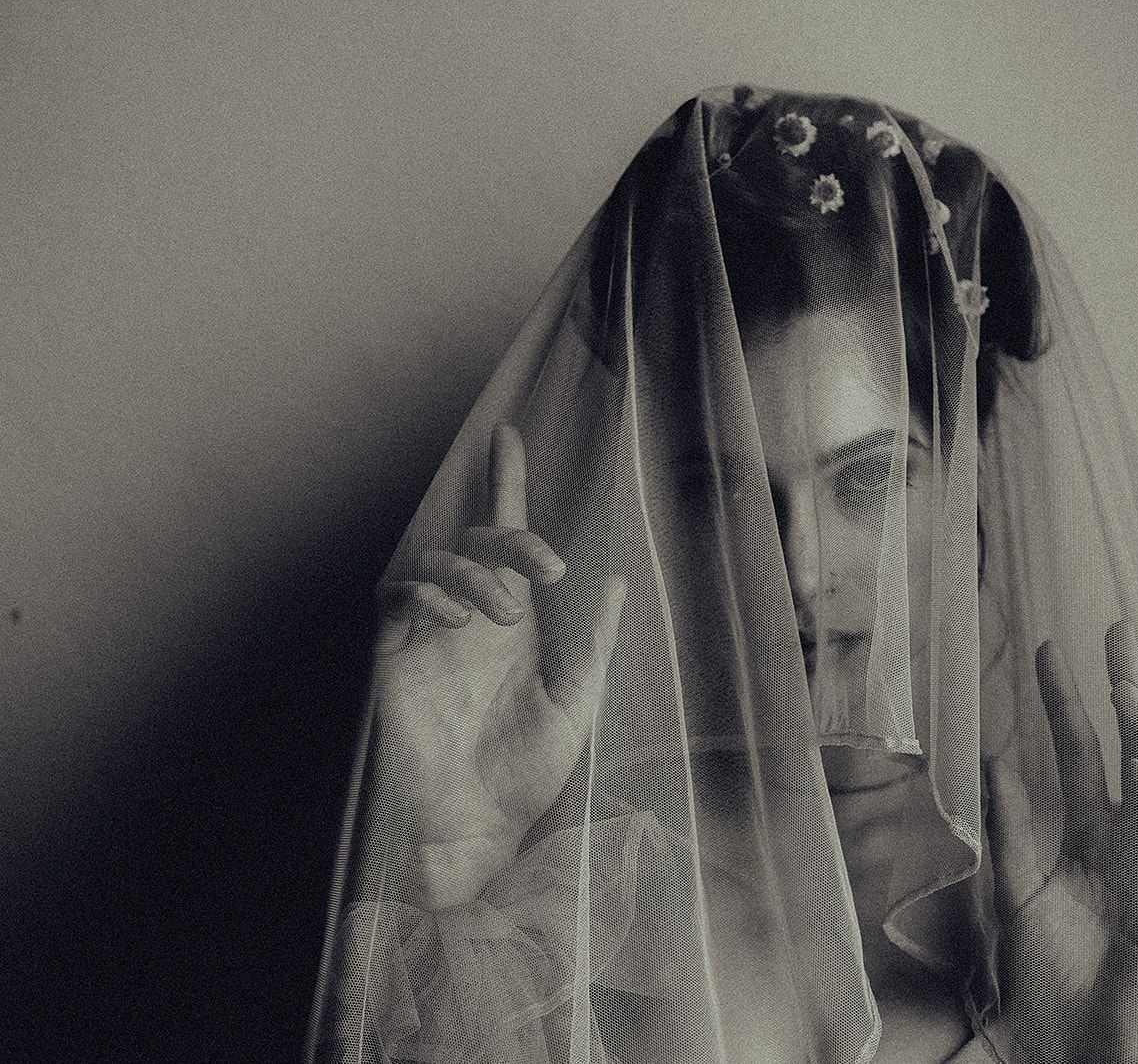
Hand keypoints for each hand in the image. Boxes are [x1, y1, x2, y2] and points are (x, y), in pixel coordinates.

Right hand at [372, 423, 626, 909]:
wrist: (485, 827)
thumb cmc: (530, 772)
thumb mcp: (579, 699)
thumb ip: (593, 639)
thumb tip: (615, 579)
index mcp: (516, 622)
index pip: (509, 543)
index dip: (507, 487)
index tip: (510, 438)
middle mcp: (471, 619)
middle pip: (479, 543)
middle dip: (510, 537)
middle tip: (545, 566)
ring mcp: (430, 636)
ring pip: (438, 563)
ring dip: (475, 574)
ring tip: (505, 615)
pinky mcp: (395, 659)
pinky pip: (399, 599)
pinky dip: (429, 594)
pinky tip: (459, 617)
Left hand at [984, 622, 1137, 1063]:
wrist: (1070, 1043)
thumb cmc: (1047, 979)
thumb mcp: (1017, 889)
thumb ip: (1012, 826)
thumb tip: (997, 757)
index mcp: (1090, 833)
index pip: (1082, 749)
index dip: (1067, 699)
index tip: (1050, 648)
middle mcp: (1133, 838)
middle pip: (1137, 746)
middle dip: (1130, 689)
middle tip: (1114, 633)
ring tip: (1125, 693)